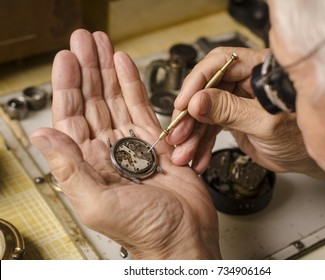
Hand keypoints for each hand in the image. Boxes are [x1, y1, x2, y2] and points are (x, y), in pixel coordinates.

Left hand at [30, 29, 220, 258]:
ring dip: (107, 71)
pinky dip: (132, 85)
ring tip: (102, 45)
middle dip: (87, 69)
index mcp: (88, 165)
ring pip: (114, 100)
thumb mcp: (98, 204)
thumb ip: (70, 169)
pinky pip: (141, 108)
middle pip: (91, 101)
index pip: (70, 116)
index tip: (67, 59)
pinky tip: (125, 67)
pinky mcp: (156, 142)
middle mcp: (107, 151)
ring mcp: (132, 144)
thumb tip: (43, 135)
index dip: (67, 86)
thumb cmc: (146, 230)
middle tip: (84, 41)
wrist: (184, 237)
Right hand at [168, 47, 324, 178]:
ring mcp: (237, 100)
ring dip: (192, 134)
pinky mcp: (231, 118)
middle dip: (190, 116)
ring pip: (205, 112)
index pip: (220, 62)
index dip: (198, 80)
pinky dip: (201, 144)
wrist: (304, 161)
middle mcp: (246, 80)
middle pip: (207, 89)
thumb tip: (198, 101)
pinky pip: (210, 128)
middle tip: (178, 134)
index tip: (183, 102)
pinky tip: (197, 157)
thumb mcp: (265, 123)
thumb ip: (231, 111)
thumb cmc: (300, 137)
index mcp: (259, 69)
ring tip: (184, 153)